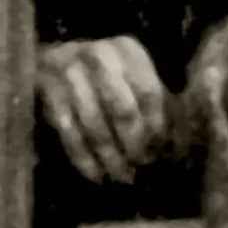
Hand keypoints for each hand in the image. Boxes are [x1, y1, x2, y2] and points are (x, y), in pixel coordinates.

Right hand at [37, 37, 170, 185]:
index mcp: (127, 50)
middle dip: (134, 144)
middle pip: (123, 110)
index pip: (149, 93)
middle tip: (142, 167)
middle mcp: (98, 56)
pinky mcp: (47, 92)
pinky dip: (85, 160)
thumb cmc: (106, 78)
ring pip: (95, 125)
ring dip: (111, 157)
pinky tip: (98, 176)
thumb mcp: (133, 79)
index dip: (156, 128)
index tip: (161, 152)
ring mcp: (68, 72)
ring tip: (123, 178)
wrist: (53, 62)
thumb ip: (159, 106)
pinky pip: (69, 134)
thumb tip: (180, 146)